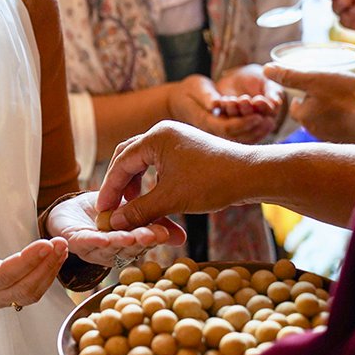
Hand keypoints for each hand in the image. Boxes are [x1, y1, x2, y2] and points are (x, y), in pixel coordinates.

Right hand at [0, 228, 67, 309]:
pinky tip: (55, 258)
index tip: (45, 244)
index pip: (4, 276)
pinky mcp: (7, 297)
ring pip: (30, 294)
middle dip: (45, 266)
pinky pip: (31, 292)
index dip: (27, 262)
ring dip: (49, 272)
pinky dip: (46, 276)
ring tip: (62, 249)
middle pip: (22, 288)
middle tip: (61, 243)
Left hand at [44, 191, 184, 266]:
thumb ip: (156, 221)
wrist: (71, 211)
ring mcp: (93, 249)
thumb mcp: (133, 211)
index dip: (153, 238)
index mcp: (127, 245)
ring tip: (129, 236)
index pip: (143, 243)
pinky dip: (92, 241)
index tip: (164, 232)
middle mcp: (112, 252)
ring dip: (118, 242)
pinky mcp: (74, 242)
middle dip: (139, 241)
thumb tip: (182, 238)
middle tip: (151, 235)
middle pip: (127, 248)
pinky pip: (83, 242)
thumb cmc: (106, 213)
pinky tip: (101, 238)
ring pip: (107, 247)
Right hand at [96, 121, 251, 230]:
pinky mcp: (186, 148)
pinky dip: (151, 180)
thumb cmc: (212, 183)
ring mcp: (176, 138)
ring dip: (134, 182)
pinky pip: (159, 162)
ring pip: (143, 160)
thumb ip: (139, 210)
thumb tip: (114, 222)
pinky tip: (153, 197)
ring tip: (132, 204)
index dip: (110, 188)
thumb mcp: (170, 199)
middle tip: (113, 207)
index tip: (103, 210)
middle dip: (119, 183)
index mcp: (155, 137)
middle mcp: (163, 132)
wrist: (251, 175)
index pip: (121, 162)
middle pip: (128, 156)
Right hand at [168, 74, 273, 143]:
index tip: (260, 116)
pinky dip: (253, 133)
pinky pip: (240, 138)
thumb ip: (207, 96)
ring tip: (271, 123)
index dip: (245, 123)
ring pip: (240, 140)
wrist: (178, 103)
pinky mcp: (222, 133)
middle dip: (255, 129)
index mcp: (206, 121)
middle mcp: (213, 132)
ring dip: (257, 133)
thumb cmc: (188, 92)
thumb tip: (216, 104)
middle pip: (237, 137)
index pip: (228, 127)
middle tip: (271, 121)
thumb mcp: (196, 88)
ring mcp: (217, 135)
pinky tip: (264, 126)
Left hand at [214, 63, 283, 119]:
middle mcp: (255, 120)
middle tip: (244, 100)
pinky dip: (223, 109)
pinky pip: (223, 118)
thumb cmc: (257, 79)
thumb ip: (272, 92)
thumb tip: (276, 102)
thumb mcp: (267, 83)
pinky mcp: (225, 116)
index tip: (259, 100)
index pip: (268, 114)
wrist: (238, 77)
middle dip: (247, 111)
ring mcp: (239, 120)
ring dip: (234, 111)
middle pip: (252, 121)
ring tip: (232, 100)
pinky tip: (223, 100)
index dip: (264, 108)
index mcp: (269, 114)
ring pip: (237, 121)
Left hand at [263, 63, 354, 143]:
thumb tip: (265, 69)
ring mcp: (333, 137)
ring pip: (327, 119)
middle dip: (317, 100)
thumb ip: (290, 75)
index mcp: (304, 117)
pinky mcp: (350, 140)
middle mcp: (315, 131)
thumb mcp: (315, 79)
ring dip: (332, 109)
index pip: (295, 104)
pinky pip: (343, 126)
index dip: (301, 92)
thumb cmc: (346, 96)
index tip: (313, 83)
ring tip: (345, 96)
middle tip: (330, 86)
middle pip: (310, 112)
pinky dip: (346, 117)